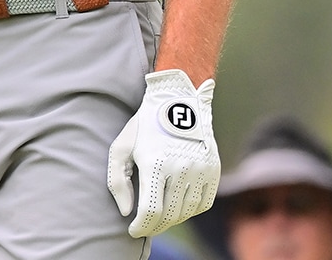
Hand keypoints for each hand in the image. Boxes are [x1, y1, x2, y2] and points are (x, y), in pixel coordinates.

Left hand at [107, 69, 220, 236]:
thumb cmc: (144, 127)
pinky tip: (178, 208)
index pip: (151, 211)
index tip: (133, 230)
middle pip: (169, 214)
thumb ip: (117, 181)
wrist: (177, 100)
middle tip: (145, 226)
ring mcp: (200, 169)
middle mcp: (181, 168)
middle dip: (155, 226)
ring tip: (160, 218)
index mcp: (155, 163)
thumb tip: (127, 211)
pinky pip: (204, 203)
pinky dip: (190, 211)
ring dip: (172, 220)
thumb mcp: (121, 147)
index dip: (141, 226)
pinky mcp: (213, 169)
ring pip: (187, 211)